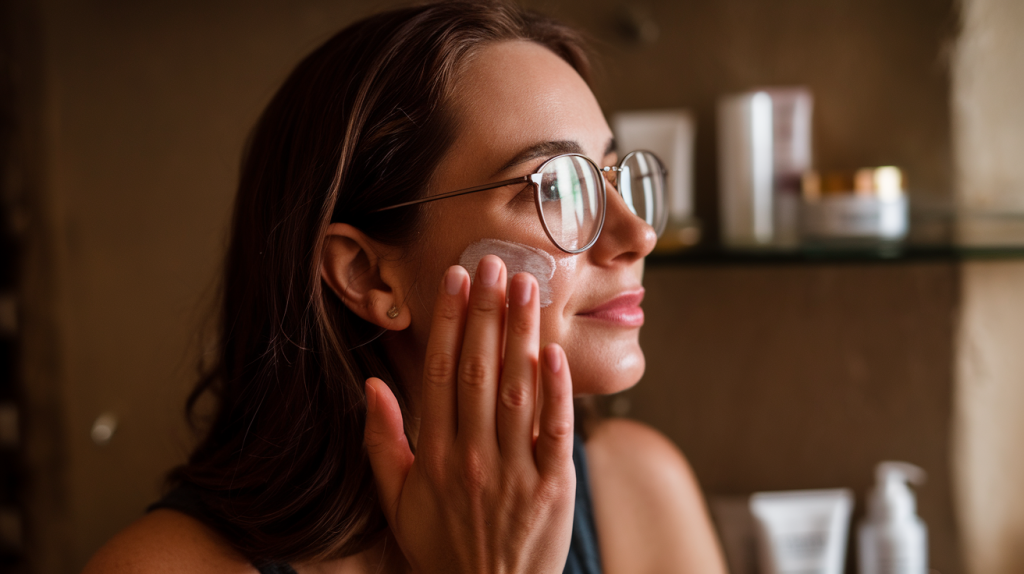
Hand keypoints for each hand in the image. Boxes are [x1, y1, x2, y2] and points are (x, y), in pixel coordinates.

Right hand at [363, 255, 575, 573]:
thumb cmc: (441, 547)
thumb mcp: (397, 500)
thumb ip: (383, 442)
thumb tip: (373, 385)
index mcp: (436, 456)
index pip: (441, 374)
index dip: (450, 323)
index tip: (457, 282)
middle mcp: (473, 458)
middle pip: (480, 372)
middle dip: (487, 313)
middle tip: (495, 265)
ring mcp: (515, 472)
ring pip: (519, 390)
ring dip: (522, 335)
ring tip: (527, 288)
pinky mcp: (553, 487)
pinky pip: (555, 431)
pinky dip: (557, 390)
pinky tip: (555, 351)